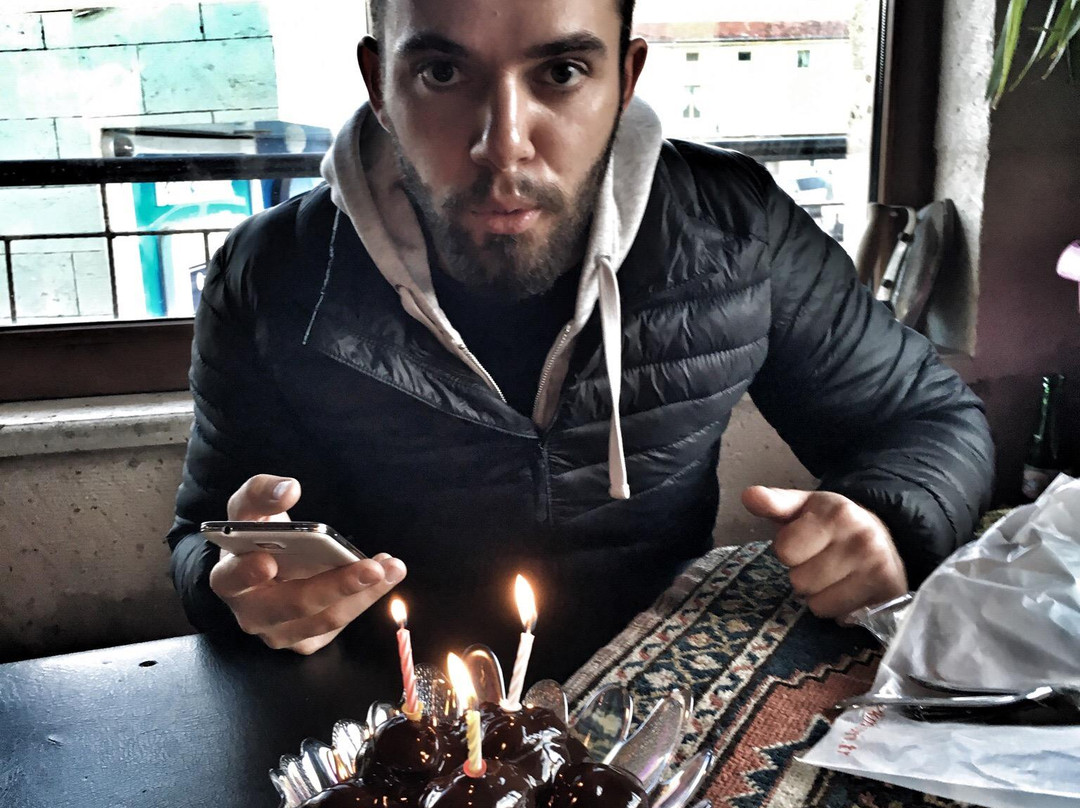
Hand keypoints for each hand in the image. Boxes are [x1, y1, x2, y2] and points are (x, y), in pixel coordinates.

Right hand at [209, 474, 406, 654]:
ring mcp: (279, 633)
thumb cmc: (257, 538)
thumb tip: (288, 489)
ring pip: (326, 618)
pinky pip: (340, 623)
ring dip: (365, 593)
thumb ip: (262, 494)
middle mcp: (252, 613)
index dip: (247, 573)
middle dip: (336, 586)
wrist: (263, 570)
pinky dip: (366, 598)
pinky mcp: (306, 641)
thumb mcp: (251, 509)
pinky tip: (385, 576)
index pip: (232, 578)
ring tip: (391, 567)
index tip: (268, 562)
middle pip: (293, 605)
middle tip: (371, 568)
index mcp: (229, 578)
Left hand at [741, 486, 907, 619]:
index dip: (789, 550)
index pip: (785, 551)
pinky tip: (848, 590)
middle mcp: (861, 539)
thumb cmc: (832, 524)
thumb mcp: (803, 506)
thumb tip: (749, 497)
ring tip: (835, 575)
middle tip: (822, 560)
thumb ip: (774, 502)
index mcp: (836, 512)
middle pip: (800, 581)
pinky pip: (839, 617)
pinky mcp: (888, 593)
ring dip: (820, 594)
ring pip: (818, 604)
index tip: (805, 542)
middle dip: (804, 574)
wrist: (884, 537)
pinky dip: (838, 608)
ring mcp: (877, 567)